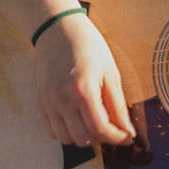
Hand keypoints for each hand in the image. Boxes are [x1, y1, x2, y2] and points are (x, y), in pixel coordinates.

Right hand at [32, 12, 134, 146]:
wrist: (58, 30)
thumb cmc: (89, 47)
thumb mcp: (111, 73)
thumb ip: (118, 106)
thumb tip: (128, 131)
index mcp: (83, 90)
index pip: (101, 128)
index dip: (117, 138)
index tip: (128, 137)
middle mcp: (62, 99)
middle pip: (84, 138)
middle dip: (102, 138)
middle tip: (113, 127)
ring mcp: (48, 102)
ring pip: (66, 138)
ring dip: (84, 137)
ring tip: (94, 123)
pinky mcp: (41, 102)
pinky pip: (51, 131)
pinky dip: (66, 132)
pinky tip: (77, 121)